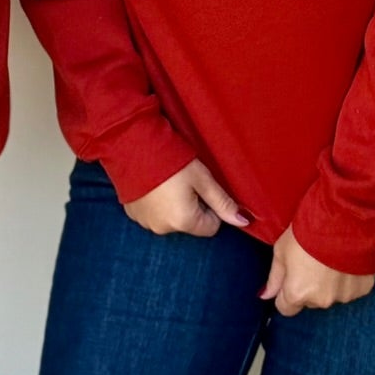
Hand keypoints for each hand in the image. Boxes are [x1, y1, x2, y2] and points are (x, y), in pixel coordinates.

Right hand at [124, 161, 251, 238]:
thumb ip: (223, 202)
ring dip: (173, 205)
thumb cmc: (171, 160)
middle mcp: (163, 228)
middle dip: (192, 206)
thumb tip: (243, 222)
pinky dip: (156, 203)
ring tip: (167, 181)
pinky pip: (153, 214)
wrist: (131, 146)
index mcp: (183, 221)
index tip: (202, 188)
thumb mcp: (203, 179)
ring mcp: (145, 223)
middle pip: (190, 224)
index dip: (212, 207)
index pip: (211, 227)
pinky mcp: (132, 214)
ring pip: (171, 219)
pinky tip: (153, 185)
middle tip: (184, 182)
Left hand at [261, 227, 374, 315]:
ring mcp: (344, 296)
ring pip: (331, 295)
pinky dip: (348, 280)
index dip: (286, 292)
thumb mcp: (282, 250)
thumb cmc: (308, 230)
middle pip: (310, 301)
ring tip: (331, 259)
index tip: (292, 276)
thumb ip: (274, 277)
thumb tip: (266, 296)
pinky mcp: (363, 288)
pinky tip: (347, 261)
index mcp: (297, 293)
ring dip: (329, 284)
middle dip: (309, 287)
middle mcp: (321, 301)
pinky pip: (350, 289)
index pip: (286, 308)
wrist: (345, 217)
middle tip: (313, 261)